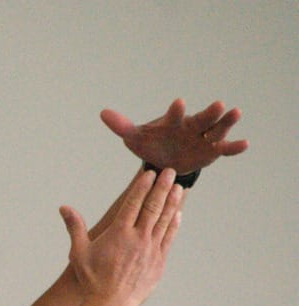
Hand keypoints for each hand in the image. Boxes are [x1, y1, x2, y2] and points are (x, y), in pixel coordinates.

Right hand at [59, 169, 183, 305]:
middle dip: (162, 188)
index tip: (150, 174)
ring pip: (164, 220)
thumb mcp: (79, 251)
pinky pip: (168, 238)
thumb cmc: (92, 279)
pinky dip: (173, 224)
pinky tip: (178, 214)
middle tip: (170, 172)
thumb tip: (63, 207)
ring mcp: (151, 249)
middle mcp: (138, 238)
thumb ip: (74, 227)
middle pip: (153, 207)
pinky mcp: (158, 261)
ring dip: (172, 202)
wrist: (110, 304)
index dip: (142, 187)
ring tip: (179, 187)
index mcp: (119, 233)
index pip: (134, 203)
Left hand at [100, 99, 248, 173]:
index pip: (174, 115)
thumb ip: (122, 127)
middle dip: (209, 113)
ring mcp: (203, 138)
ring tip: (236, 112)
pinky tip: (245, 144)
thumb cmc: (151, 144)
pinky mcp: (212, 150)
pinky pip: (225, 148)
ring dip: (227, 122)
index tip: (178, 102)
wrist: (164, 161)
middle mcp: (191, 126)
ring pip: (217, 129)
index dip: (176, 110)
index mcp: (172, 122)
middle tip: (219, 104)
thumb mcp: (135, 138)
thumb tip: (102, 113)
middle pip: (202, 118)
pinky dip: (234, 147)